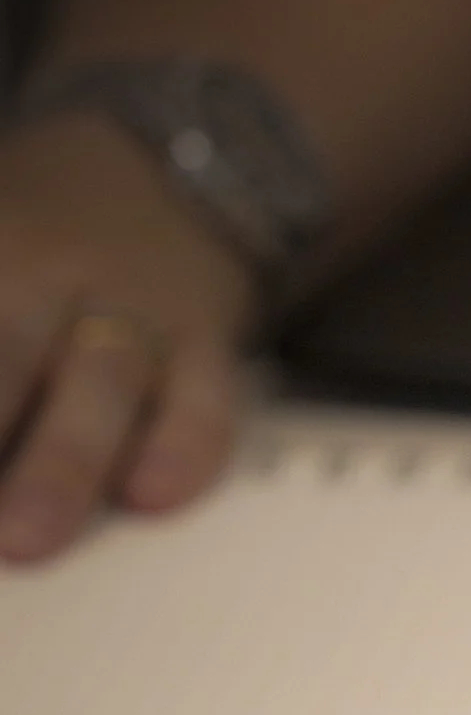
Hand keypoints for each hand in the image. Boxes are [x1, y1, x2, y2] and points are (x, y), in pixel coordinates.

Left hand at [0, 112, 253, 562]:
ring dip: (61, 466)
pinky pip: (205, 401)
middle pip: (8, 351)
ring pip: (101, 384)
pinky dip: (183, 449)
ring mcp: (134, 311)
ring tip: (25, 541)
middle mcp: (50, 273)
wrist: (157, 173)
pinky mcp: (207, 346)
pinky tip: (152, 500)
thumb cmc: (29, 242)